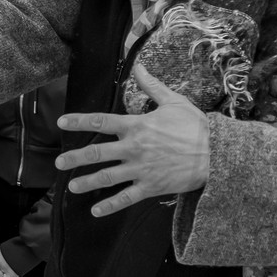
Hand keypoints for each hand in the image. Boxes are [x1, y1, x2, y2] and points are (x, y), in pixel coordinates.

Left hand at [55, 64, 209, 217]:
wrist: (218, 154)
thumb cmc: (196, 127)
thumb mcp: (174, 101)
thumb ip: (151, 86)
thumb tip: (137, 66)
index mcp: (137, 125)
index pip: (101, 121)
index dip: (79, 121)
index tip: (61, 123)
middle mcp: (134, 147)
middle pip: (97, 152)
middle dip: (75, 157)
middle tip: (58, 162)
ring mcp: (141, 169)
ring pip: (107, 176)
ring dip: (87, 182)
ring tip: (71, 187)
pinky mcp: (151, 186)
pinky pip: (126, 198)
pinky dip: (110, 205)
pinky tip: (95, 211)